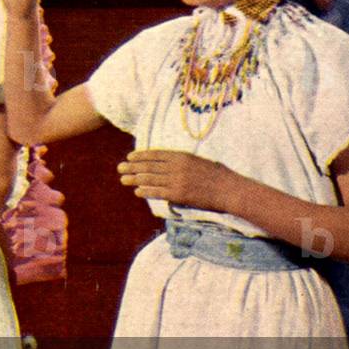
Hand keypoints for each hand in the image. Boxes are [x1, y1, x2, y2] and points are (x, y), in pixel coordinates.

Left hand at [117, 149, 237, 210]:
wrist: (229, 189)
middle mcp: (177, 166)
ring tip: (123, 179)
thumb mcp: (198, 161)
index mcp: (182, 156)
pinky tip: (137, 191)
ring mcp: (177, 180)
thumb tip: (167, 165)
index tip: (130, 157)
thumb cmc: (217, 175)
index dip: (141, 156)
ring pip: (151, 178)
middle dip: (133, 167)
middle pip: (150, 166)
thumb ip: (182, 162)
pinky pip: (159, 192)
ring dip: (135, 178)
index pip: (156, 154)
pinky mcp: (179, 194)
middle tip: (120, 167)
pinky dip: (147, 191)